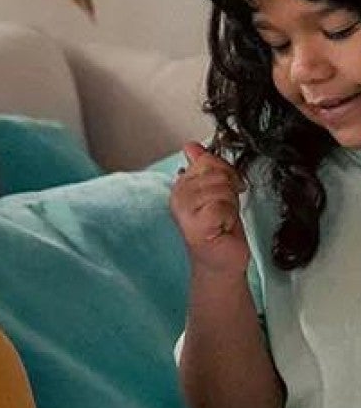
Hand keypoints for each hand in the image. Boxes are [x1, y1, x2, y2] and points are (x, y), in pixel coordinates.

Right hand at [170, 142, 251, 279]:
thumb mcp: (216, 191)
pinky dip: (229, 217)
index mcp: (181, 186)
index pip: (207, 161)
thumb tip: (191, 147)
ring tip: (223, 219)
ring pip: (220, 189)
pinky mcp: (195, 227)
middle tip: (225, 209)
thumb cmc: (219, 230)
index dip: (225, 174)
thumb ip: (205, 167)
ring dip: (230, 205)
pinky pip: (220, 206)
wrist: (221, 260)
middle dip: (229, 190)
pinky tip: (222, 227)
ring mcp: (184, 212)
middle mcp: (178, 198)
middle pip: (216, 174)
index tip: (225, 192)